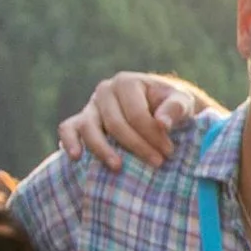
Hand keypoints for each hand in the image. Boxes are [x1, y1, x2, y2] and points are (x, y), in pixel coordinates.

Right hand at [57, 72, 212, 169]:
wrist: (160, 108)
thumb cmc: (171, 106)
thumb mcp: (182, 102)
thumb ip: (175, 108)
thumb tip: (162, 123)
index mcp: (127, 82)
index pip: (136, 114)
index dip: (153, 135)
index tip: (169, 153)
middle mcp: (105, 91)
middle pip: (115, 124)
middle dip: (136, 146)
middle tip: (157, 163)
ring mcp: (91, 106)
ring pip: (89, 128)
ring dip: (102, 150)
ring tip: (118, 167)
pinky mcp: (81, 121)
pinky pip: (68, 129)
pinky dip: (69, 141)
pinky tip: (75, 157)